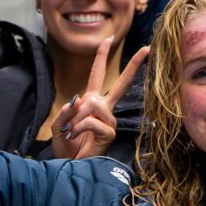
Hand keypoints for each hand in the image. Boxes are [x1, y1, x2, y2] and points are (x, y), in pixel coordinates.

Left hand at [51, 39, 149, 159]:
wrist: (70, 166)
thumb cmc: (67, 146)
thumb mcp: (59, 125)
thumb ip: (66, 111)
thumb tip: (78, 101)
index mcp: (92, 101)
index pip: (97, 74)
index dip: (101, 56)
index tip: (108, 38)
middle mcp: (104, 108)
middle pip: (121, 83)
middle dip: (133, 65)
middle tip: (146, 49)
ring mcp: (108, 120)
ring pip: (93, 103)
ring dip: (76, 117)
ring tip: (71, 130)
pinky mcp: (109, 132)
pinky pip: (90, 121)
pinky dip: (78, 127)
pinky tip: (75, 136)